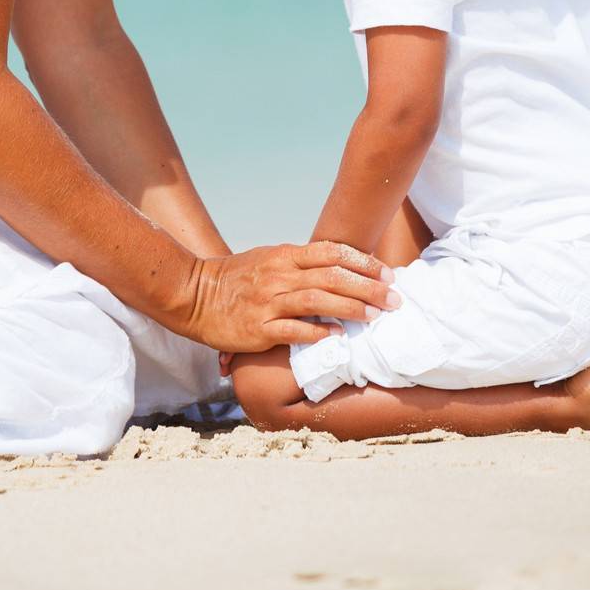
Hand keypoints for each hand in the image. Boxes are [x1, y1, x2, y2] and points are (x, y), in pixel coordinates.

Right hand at [185, 240, 398, 354]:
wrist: (194, 294)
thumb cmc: (236, 278)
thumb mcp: (269, 260)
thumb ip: (299, 264)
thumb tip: (337, 268)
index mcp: (284, 256)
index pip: (331, 252)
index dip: (362, 262)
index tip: (387, 273)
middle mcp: (279, 275)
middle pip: (331, 276)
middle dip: (368, 287)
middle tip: (394, 299)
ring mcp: (268, 301)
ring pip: (316, 301)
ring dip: (350, 308)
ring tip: (375, 316)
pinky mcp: (258, 328)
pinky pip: (293, 330)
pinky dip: (317, 333)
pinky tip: (337, 337)